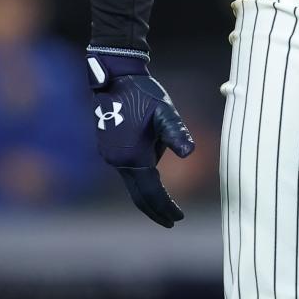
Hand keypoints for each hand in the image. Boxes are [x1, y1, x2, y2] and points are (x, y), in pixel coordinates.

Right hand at [87, 49, 194, 227]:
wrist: (115, 77)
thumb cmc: (143, 93)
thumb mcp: (165, 111)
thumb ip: (177, 132)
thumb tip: (190, 153)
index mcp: (132, 156)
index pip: (151, 192)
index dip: (165, 207)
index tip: (178, 219)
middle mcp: (117, 161)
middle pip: (139, 194)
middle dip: (155, 209)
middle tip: (172, 220)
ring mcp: (110, 156)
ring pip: (133, 181)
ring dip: (149, 190)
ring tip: (164, 193)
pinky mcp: (108, 148)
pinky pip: (128, 169)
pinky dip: (141, 176)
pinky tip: (151, 169)